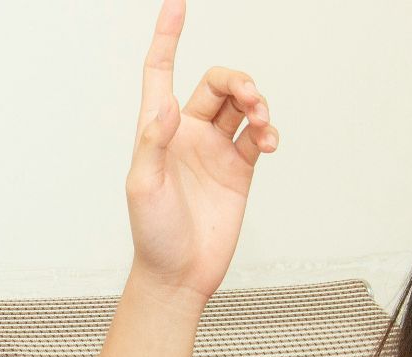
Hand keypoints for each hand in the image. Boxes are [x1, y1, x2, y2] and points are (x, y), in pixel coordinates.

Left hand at [125, 0, 278, 304]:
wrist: (179, 274)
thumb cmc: (152, 234)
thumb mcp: (143, 188)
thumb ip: (152, 145)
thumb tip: (165, 108)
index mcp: (158, 130)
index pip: (161, 72)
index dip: (168, 37)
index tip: (176, 3)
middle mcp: (187, 134)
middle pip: (217, 83)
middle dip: (237, 80)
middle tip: (250, 98)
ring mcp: (215, 150)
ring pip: (242, 106)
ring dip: (258, 103)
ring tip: (262, 122)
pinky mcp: (239, 170)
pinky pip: (258, 135)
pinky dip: (268, 130)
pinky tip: (268, 141)